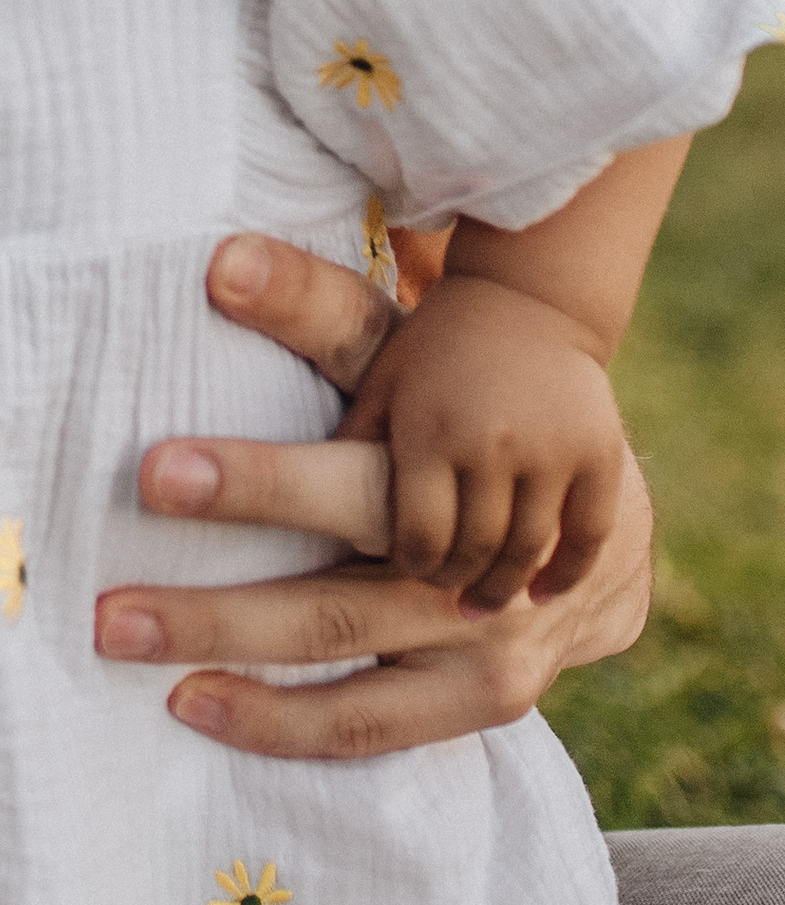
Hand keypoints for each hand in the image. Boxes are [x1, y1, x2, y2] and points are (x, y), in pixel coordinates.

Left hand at [94, 233, 652, 761]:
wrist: (596, 511)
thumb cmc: (455, 411)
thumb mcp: (398, 354)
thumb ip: (310, 311)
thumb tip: (216, 257)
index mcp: (442, 451)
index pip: (343, 481)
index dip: (254, 480)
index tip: (151, 475)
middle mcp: (469, 546)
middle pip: (335, 586)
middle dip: (216, 607)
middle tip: (107, 612)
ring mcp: (491, 628)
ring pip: (353, 662)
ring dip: (241, 669)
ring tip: (135, 659)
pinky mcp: (499, 696)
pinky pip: (382, 727)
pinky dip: (292, 728)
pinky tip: (202, 714)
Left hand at [338, 271, 626, 608]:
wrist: (527, 299)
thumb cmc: (435, 350)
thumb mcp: (382, 386)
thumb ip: (354, 448)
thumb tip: (306, 523)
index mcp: (428, 430)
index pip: (419, 537)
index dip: (412, 566)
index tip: (409, 572)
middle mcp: (491, 442)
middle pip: (474, 549)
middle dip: (454, 581)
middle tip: (443, 596)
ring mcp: (552, 450)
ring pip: (529, 549)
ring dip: (506, 588)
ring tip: (483, 606)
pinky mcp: (599, 453)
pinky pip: (588, 534)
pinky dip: (568, 572)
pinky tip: (546, 594)